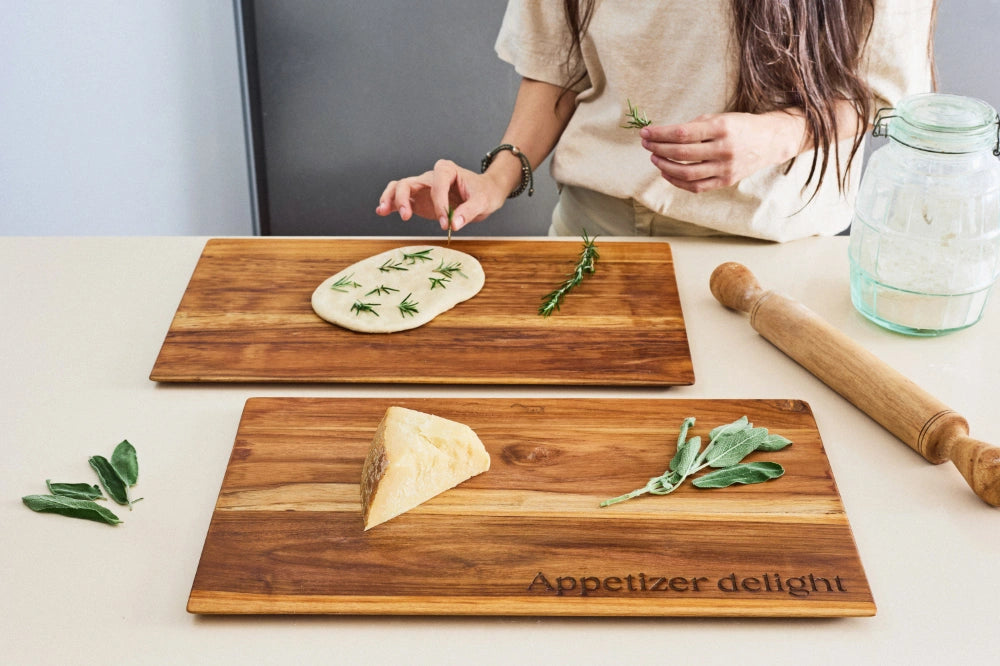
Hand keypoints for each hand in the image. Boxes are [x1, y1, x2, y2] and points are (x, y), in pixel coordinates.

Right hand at [375, 159, 508, 231]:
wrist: (485, 194)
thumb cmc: (484, 193)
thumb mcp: (482, 202)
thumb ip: (469, 212)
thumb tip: (454, 224)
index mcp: (447, 170)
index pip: (437, 184)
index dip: (439, 204)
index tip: (445, 223)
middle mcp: (431, 176)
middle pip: (408, 182)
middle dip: (403, 198)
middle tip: (406, 217)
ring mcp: (423, 188)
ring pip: (399, 187)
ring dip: (390, 199)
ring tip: (384, 210)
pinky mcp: (419, 200)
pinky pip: (401, 199)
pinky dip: (391, 204)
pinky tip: (382, 212)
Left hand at [639, 111, 804, 192]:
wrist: (771, 141)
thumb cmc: (741, 126)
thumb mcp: (720, 118)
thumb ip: (695, 126)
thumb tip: (664, 135)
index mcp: (721, 128)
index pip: (682, 133)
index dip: (659, 134)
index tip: (645, 132)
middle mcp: (724, 149)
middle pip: (681, 153)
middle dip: (658, 148)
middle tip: (646, 144)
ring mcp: (725, 168)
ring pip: (686, 172)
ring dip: (665, 166)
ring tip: (654, 158)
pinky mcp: (726, 181)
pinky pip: (696, 186)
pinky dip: (677, 181)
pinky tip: (667, 173)